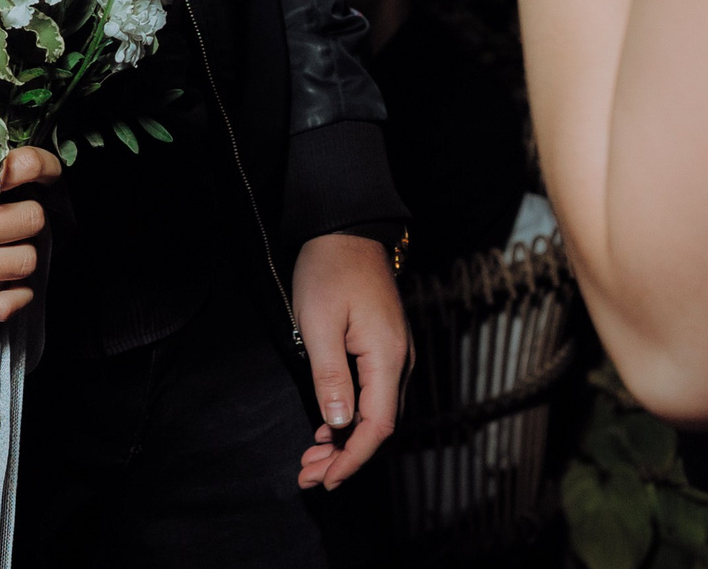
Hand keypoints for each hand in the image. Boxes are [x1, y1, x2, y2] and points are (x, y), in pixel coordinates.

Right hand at [0, 145, 58, 319]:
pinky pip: (2, 307)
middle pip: (32, 220)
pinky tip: (9, 280)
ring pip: (25, 263)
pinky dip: (15, 295)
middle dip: (33, 207)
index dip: (44, 164)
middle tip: (20, 204)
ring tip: (10, 240)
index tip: (45, 167)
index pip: (19, 169)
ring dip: (24, 248)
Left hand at [292, 231, 409, 490]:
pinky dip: (351, 417)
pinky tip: (328, 426)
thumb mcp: (319, 324)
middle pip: (380, 424)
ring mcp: (395, 352)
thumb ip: (331, 377)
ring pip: (377, 411)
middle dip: (346, 456)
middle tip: (308, 475)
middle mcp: (400, 359)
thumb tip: (341, 425)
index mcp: (387, 356)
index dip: (354, 457)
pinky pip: (374, 394)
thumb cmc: (329, 270)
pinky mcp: (385, 346)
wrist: (347, 229)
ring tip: (312, 458)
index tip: (326, 479)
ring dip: (346, 440)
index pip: (379, 425)